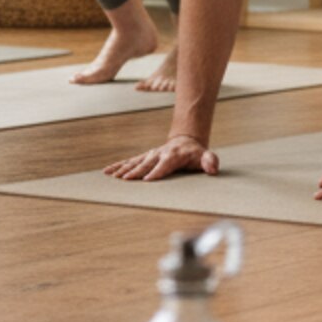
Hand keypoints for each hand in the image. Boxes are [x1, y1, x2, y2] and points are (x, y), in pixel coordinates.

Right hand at [103, 134, 219, 181]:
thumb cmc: (196, 154)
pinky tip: (108, 171)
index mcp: (174, 155)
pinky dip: (119, 166)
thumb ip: (210, 161)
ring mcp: (151, 155)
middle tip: (124, 180)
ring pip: (135, 162)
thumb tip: (213, 168)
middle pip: (146, 164)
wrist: (186, 141)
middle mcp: (160, 154)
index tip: (147, 180)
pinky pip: (130, 161)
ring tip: (112, 176)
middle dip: (135, 172)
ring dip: (124, 169)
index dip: (157, 172)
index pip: (165, 165)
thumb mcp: (206, 156)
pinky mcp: (145, 157)